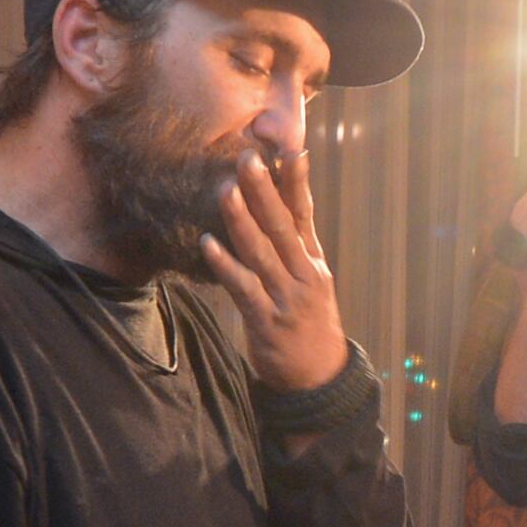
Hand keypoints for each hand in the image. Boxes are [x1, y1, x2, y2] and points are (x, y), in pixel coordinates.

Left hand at [200, 147, 352, 392]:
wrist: (319, 377)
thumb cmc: (308, 323)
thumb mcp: (311, 281)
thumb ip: (295, 246)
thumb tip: (282, 206)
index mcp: (313, 261)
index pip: (305, 214)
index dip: (297, 182)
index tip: (291, 149)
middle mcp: (303, 274)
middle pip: (281, 225)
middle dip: (264, 190)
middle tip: (248, 157)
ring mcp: (286, 297)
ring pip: (261, 252)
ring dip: (241, 219)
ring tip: (225, 189)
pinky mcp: (267, 321)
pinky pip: (243, 288)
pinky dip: (226, 265)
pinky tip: (208, 244)